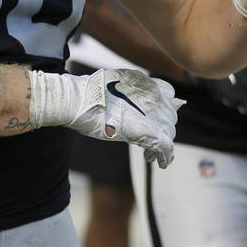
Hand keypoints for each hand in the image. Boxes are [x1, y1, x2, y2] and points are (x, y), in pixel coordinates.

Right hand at [30, 68, 183, 167]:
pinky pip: (165, 146)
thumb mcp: (114, 84)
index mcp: (145, 83)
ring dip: (162, 142)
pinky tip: (159, 162)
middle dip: (163, 127)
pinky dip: (164, 156)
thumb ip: (129, 89)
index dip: (165, 106)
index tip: (158, 115)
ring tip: (152, 154)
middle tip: (152, 137)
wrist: (77, 100)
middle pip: (170, 115)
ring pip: (168, 131)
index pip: (168, 94)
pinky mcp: (146, 131)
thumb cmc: (89, 93)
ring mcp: (151, 113)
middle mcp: (153, 97)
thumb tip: (132, 98)